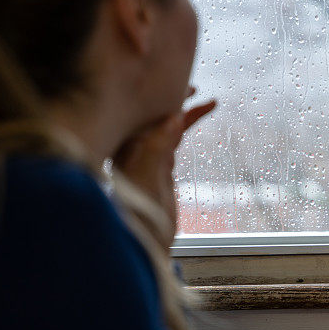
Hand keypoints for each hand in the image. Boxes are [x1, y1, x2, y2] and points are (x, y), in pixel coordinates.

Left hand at [114, 89, 215, 241]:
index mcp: (122, 148)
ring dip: (185, 109)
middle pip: (151, 113)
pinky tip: (202, 116)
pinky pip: (175, 136)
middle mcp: (132, 148)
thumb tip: (172, 120)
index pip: (137, 112)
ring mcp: (147, 155)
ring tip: (206, 99)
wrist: (147, 247)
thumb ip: (156, 150)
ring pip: (166, 122)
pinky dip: (189, 125)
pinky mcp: (161, 165)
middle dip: (170, 97)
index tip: (173, 82)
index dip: (153, 95)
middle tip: (192, 83)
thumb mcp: (147, 182)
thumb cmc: (140, 219)